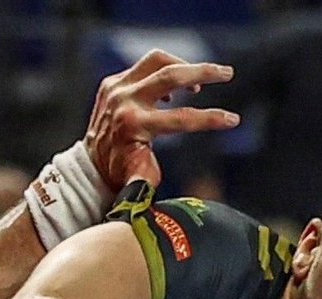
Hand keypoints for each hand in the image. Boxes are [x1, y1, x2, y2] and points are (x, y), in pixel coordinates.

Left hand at [85, 50, 239, 189]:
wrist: (89, 166)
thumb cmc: (120, 175)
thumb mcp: (138, 180)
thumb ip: (148, 184)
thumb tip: (160, 215)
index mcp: (133, 125)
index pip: (181, 118)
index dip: (210, 118)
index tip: (233, 119)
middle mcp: (124, 101)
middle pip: (171, 76)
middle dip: (203, 72)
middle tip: (227, 74)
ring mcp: (117, 88)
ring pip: (157, 61)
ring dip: (183, 65)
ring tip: (200, 81)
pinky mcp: (113, 83)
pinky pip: (144, 67)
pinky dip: (164, 72)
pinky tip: (174, 89)